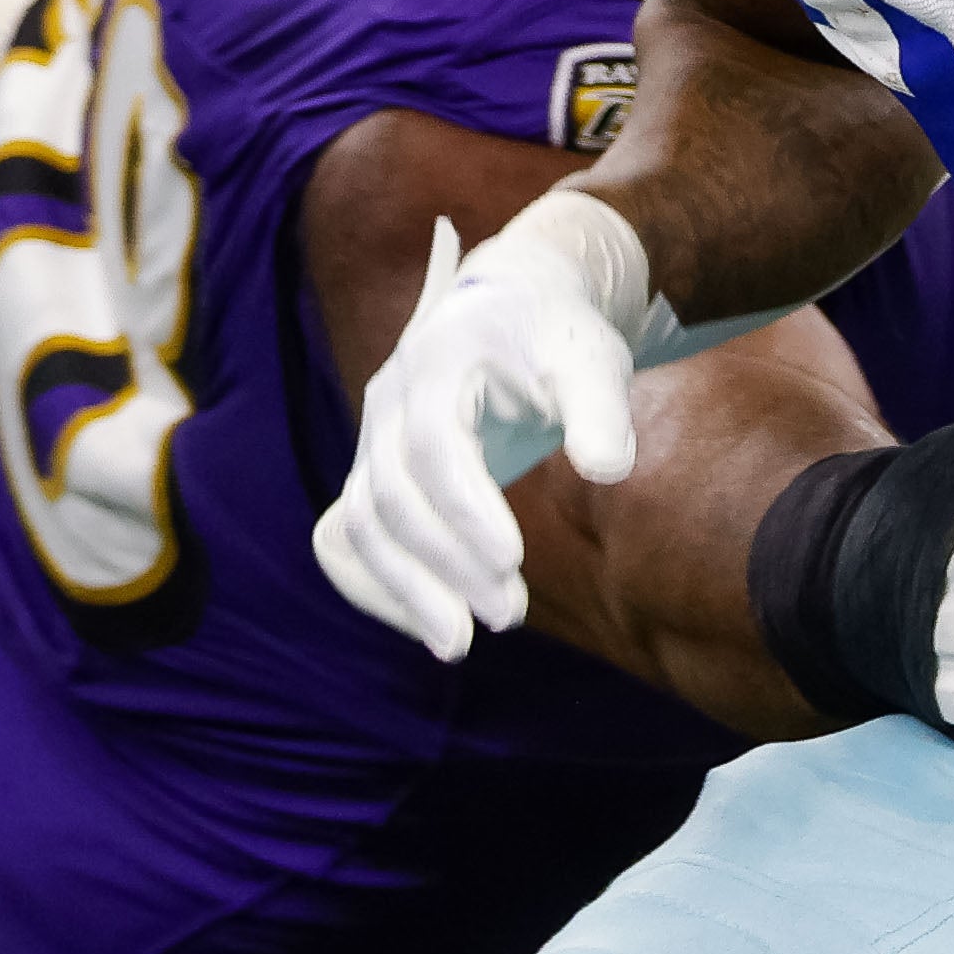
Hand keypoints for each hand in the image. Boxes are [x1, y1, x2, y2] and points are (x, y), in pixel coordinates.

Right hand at [316, 194, 656, 661]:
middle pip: (392, 497)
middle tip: (508, 615)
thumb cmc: (554, 337)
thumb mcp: (590, 359)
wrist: (511, 311)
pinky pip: (343, 538)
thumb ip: (601, 410)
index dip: (465, 509)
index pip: (434, 447)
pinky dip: (370, 586)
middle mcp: (388, 404)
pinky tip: (422, 626)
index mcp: (436, 366)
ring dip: (405, 590)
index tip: (511, 563)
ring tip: (459, 643)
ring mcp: (372, 442)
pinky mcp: (373, 476)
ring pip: (361, 526)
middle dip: (444, 565)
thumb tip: (610, 471)